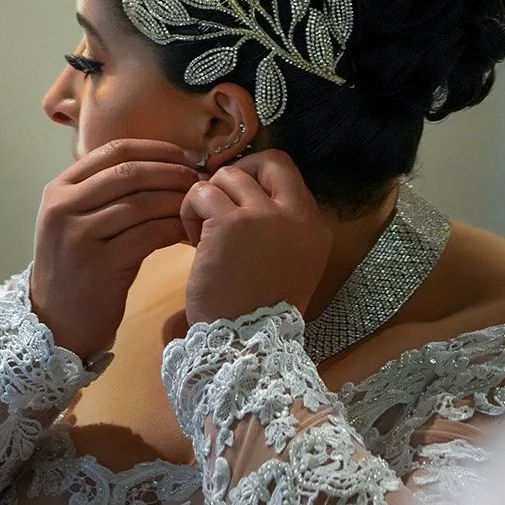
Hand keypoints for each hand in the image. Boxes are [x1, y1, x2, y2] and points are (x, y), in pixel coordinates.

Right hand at [31, 139, 196, 359]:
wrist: (56, 322)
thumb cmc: (78, 268)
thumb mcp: (77, 221)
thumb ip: (105, 192)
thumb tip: (164, 163)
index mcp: (59, 188)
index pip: (114, 150)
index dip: (157, 149)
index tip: (187, 156)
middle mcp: (63, 207)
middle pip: (129, 172)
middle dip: (172, 172)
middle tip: (200, 180)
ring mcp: (78, 236)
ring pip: (141, 203)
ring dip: (177, 201)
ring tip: (198, 205)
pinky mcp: (98, 265)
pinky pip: (147, 235)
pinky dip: (173, 228)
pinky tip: (188, 231)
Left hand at [180, 150, 330, 327]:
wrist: (245, 343)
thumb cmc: (259, 312)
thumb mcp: (289, 267)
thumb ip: (279, 230)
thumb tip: (246, 197)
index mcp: (314, 228)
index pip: (288, 173)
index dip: (258, 176)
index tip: (238, 198)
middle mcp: (297, 216)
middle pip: (268, 160)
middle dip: (238, 174)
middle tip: (220, 204)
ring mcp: (265, 217)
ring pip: (228, 175)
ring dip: (209, 198)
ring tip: (203, 232)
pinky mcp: (230, 224)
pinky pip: (201, 193)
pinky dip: (190, 210)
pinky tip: (192, 240)